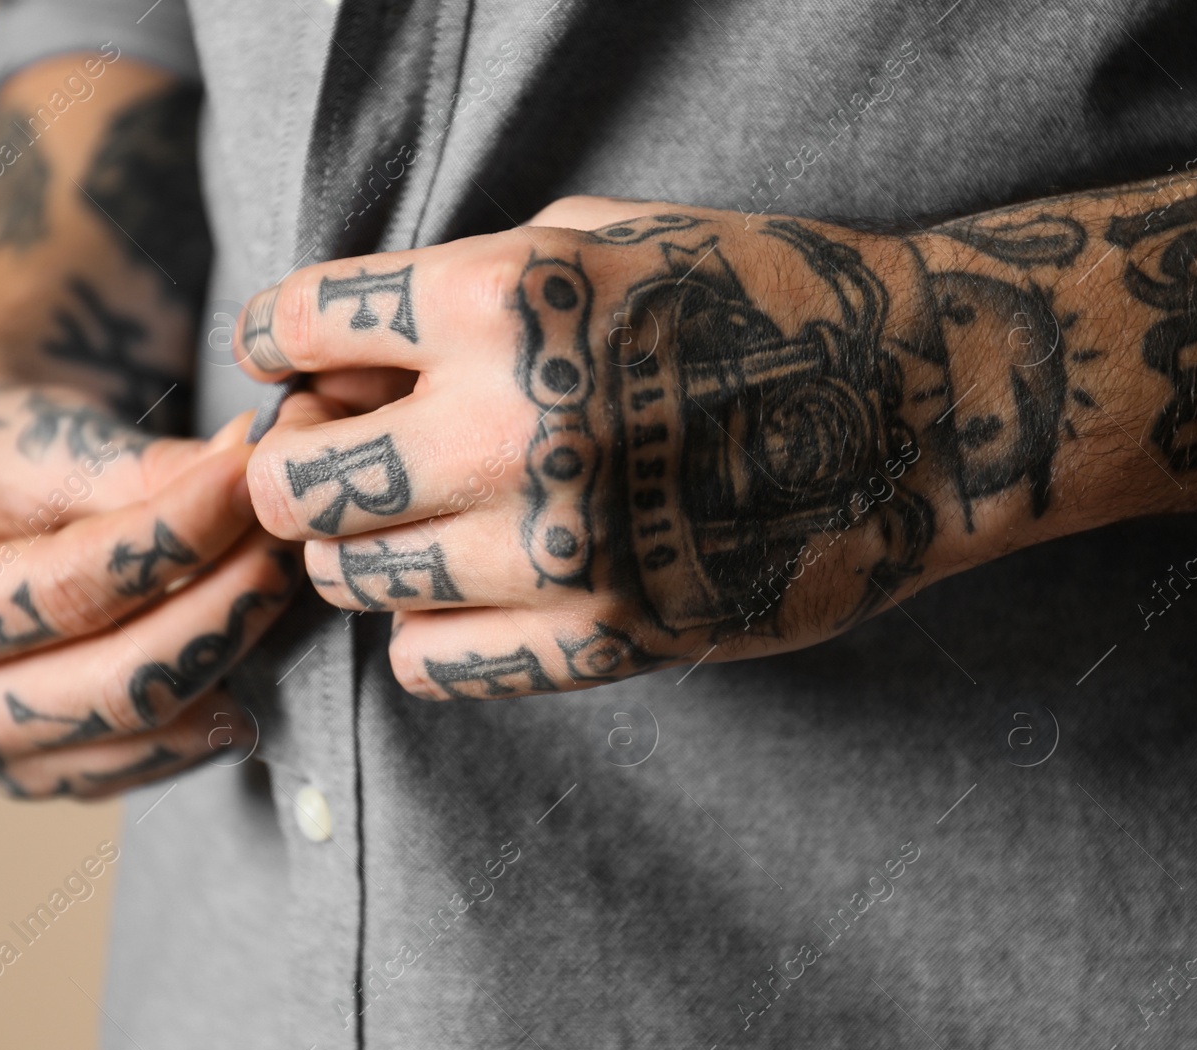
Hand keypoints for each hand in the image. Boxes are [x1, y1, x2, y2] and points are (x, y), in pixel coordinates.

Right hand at [0, 382, 299, 795]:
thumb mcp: (59, 445)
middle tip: (287, 537)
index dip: (176, 537)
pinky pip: (161, 759)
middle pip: (121, 680)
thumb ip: (155, 470)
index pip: (74, 589)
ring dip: (235, 648)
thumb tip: (259, 468)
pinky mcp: (57, 780)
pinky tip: (254, 636)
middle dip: (224, 604)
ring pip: (152, 727)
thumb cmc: (10, 467)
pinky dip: (221, 697)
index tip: (250, 481)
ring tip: (280, 573)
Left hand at [236, 196, 1053, 697]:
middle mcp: (513, 426)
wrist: (920, 404)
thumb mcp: (601, 239)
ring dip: (364, 551)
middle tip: (340, 462)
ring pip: (351, 580)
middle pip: (293, 482)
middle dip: (296, 469)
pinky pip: (427, 663)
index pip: (299, 325)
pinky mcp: (604, 639)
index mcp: (507, 299)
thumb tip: (338, 361)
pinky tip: (475, 590)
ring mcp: (557, 547)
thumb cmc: (755, 298)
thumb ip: (459, 289)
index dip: (277, 343)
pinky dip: (429, 629)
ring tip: (424, 523)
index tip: (293, 364)